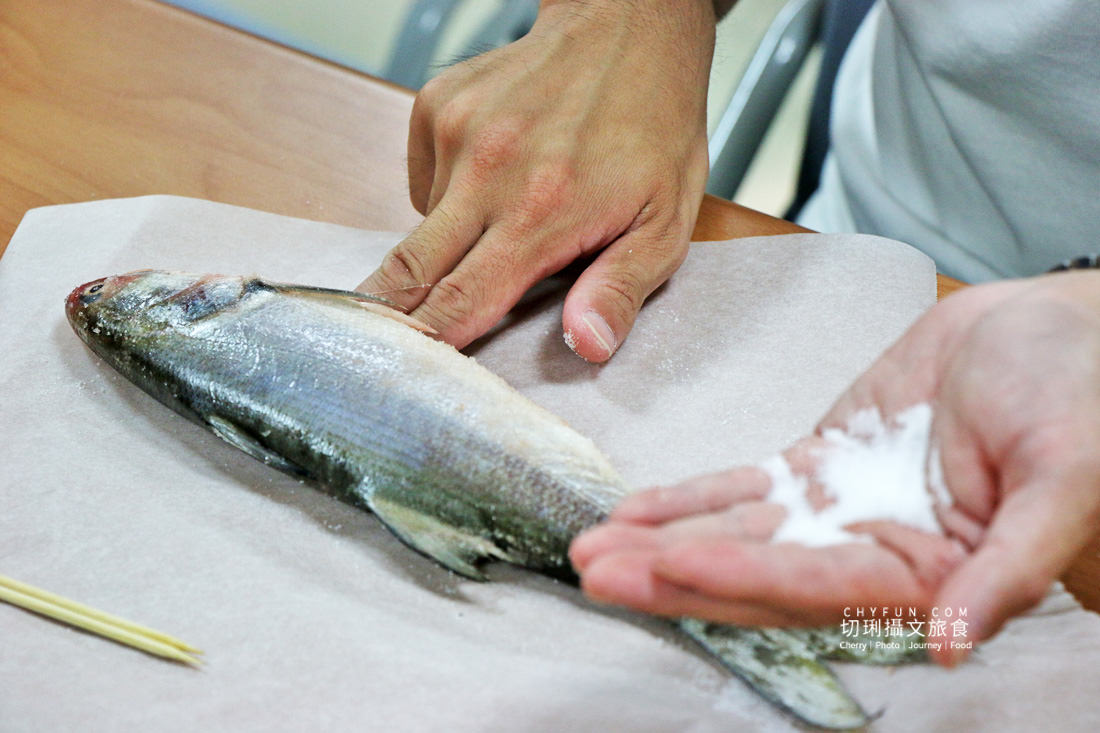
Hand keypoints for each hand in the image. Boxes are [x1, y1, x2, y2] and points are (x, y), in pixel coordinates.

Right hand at [357, 0, 715, 360]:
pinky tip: (491, 181)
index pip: (459, 301)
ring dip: (442, 249)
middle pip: (408, 271)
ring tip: (496, 228)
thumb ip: (620, 288)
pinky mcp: (438, 103)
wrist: (628, 29)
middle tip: (372, 352)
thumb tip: (586, 346)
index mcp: (542, 212)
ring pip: (419, 228)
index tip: (398, 379)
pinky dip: (447, 199)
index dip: (426, 347)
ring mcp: (456, 131)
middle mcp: (487, 172)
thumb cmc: (653, 129)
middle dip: (387, 318)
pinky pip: (422, 181)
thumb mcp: (666, 224)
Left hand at [571, 272, 1099, 664]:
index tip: (670, 562)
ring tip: (591, 544)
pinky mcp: (822, 465)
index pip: (816, 587)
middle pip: (755, 573)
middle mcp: (873, 555)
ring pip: (736, 531)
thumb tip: (955, 641)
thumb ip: (1010, 567)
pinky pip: (745, 486)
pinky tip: (638, 509)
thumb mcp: (1067, 478)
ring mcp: (840, 511)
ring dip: (662, 539)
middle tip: (594, 569)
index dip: (741, 576)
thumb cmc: (1083, 397)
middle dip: (672, 574)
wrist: (1062, 332)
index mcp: (931, 576)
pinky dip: (691, 497)